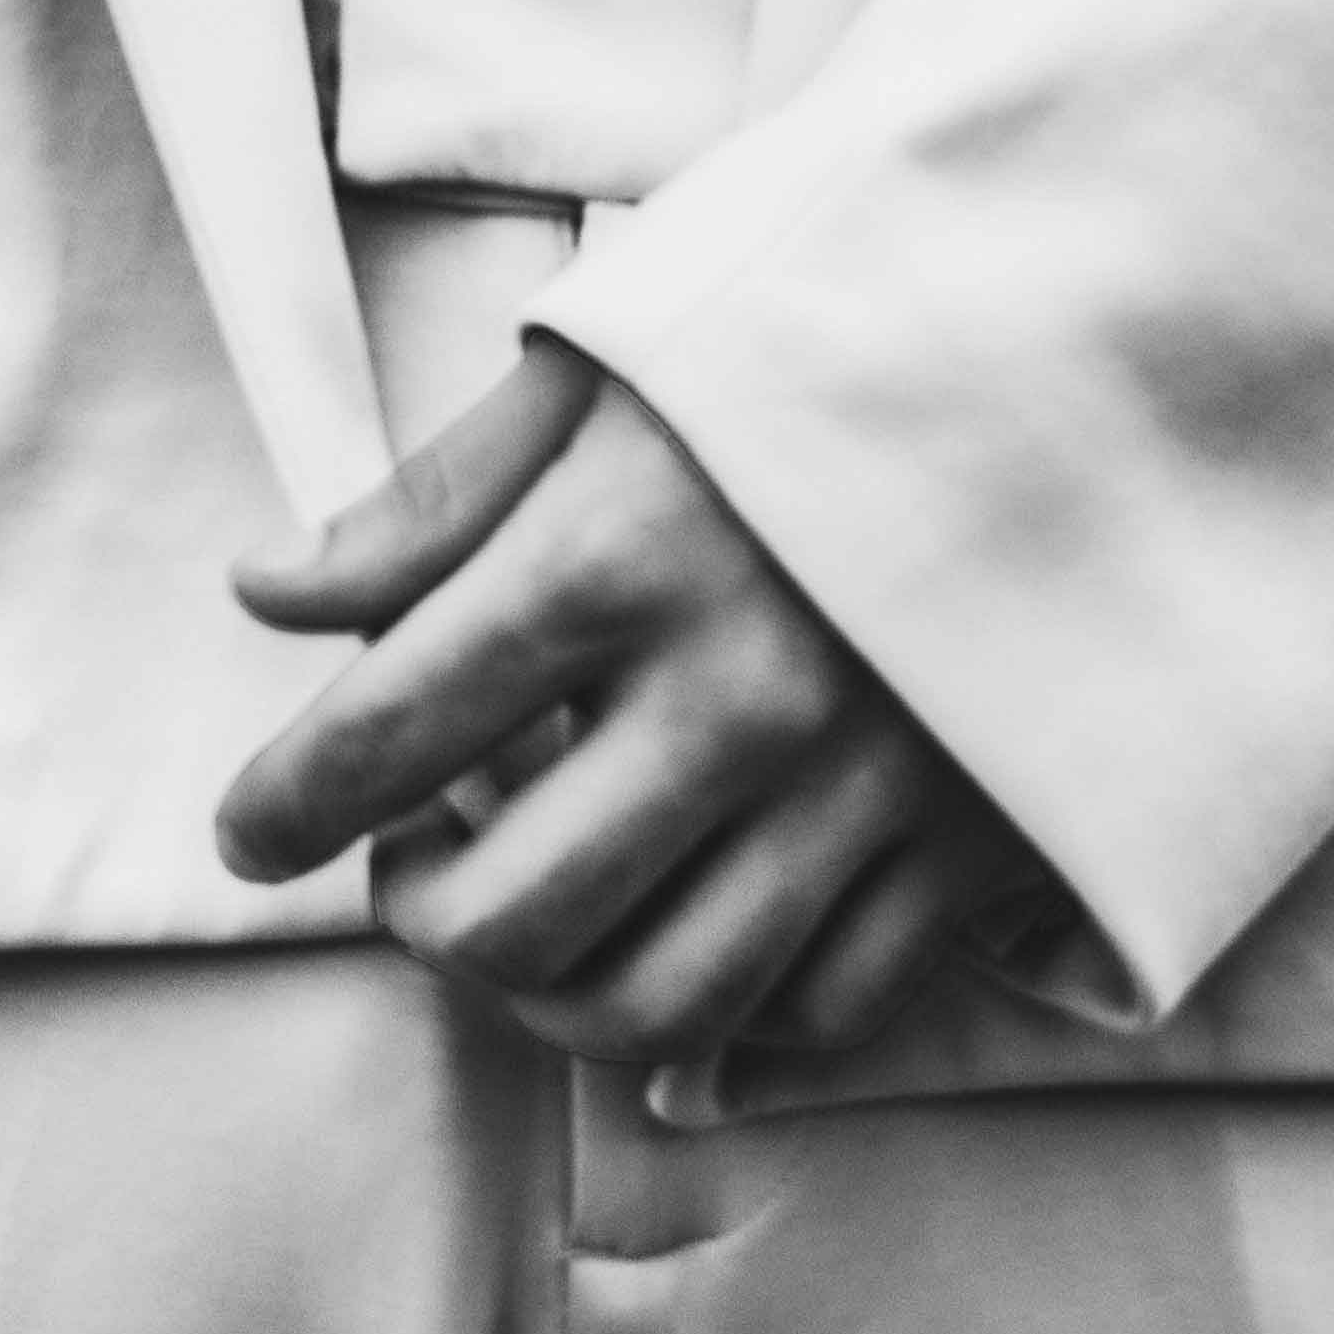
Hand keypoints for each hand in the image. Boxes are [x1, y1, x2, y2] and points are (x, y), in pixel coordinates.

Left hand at [215, 349, 1043, 1096]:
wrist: (1089, 316)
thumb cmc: (820, 317)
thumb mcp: (616, 359)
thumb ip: (440, 499)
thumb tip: (270, 592)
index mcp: (622, 548)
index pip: (389, 731)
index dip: (282, 805)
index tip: (244, 834)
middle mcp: (734, 692)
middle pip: (510, 917)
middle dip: (417, 918)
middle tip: (403, 865)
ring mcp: (860, 786)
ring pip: (657, 1003)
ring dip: (551, 999)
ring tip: (525, 922)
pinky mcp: (969, 843)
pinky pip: (816, 1009)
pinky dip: (725, 1018)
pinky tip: (680, 952)